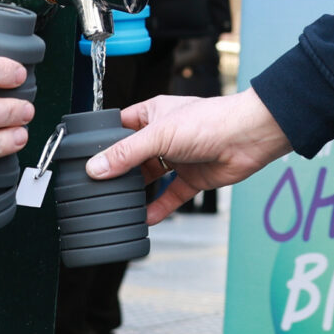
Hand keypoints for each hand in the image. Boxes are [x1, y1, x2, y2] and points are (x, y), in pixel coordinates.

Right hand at [86, 90, 292, 220]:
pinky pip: (171, 196)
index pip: (120, 126)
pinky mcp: (193, 178)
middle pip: (133, 156)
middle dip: (118, 171)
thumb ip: (126, 153)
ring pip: (151, 178)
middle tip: (97, 188)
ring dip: (137, 192)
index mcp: (153, 114)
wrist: (248, 138)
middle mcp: (164, 135)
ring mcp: (178, 157)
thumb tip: (96, 168)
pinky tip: (146, 219)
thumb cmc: (210, 121)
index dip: (103, 140)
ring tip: (117, 206)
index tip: (85, 158)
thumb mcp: (159, 135)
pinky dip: (160, 208)